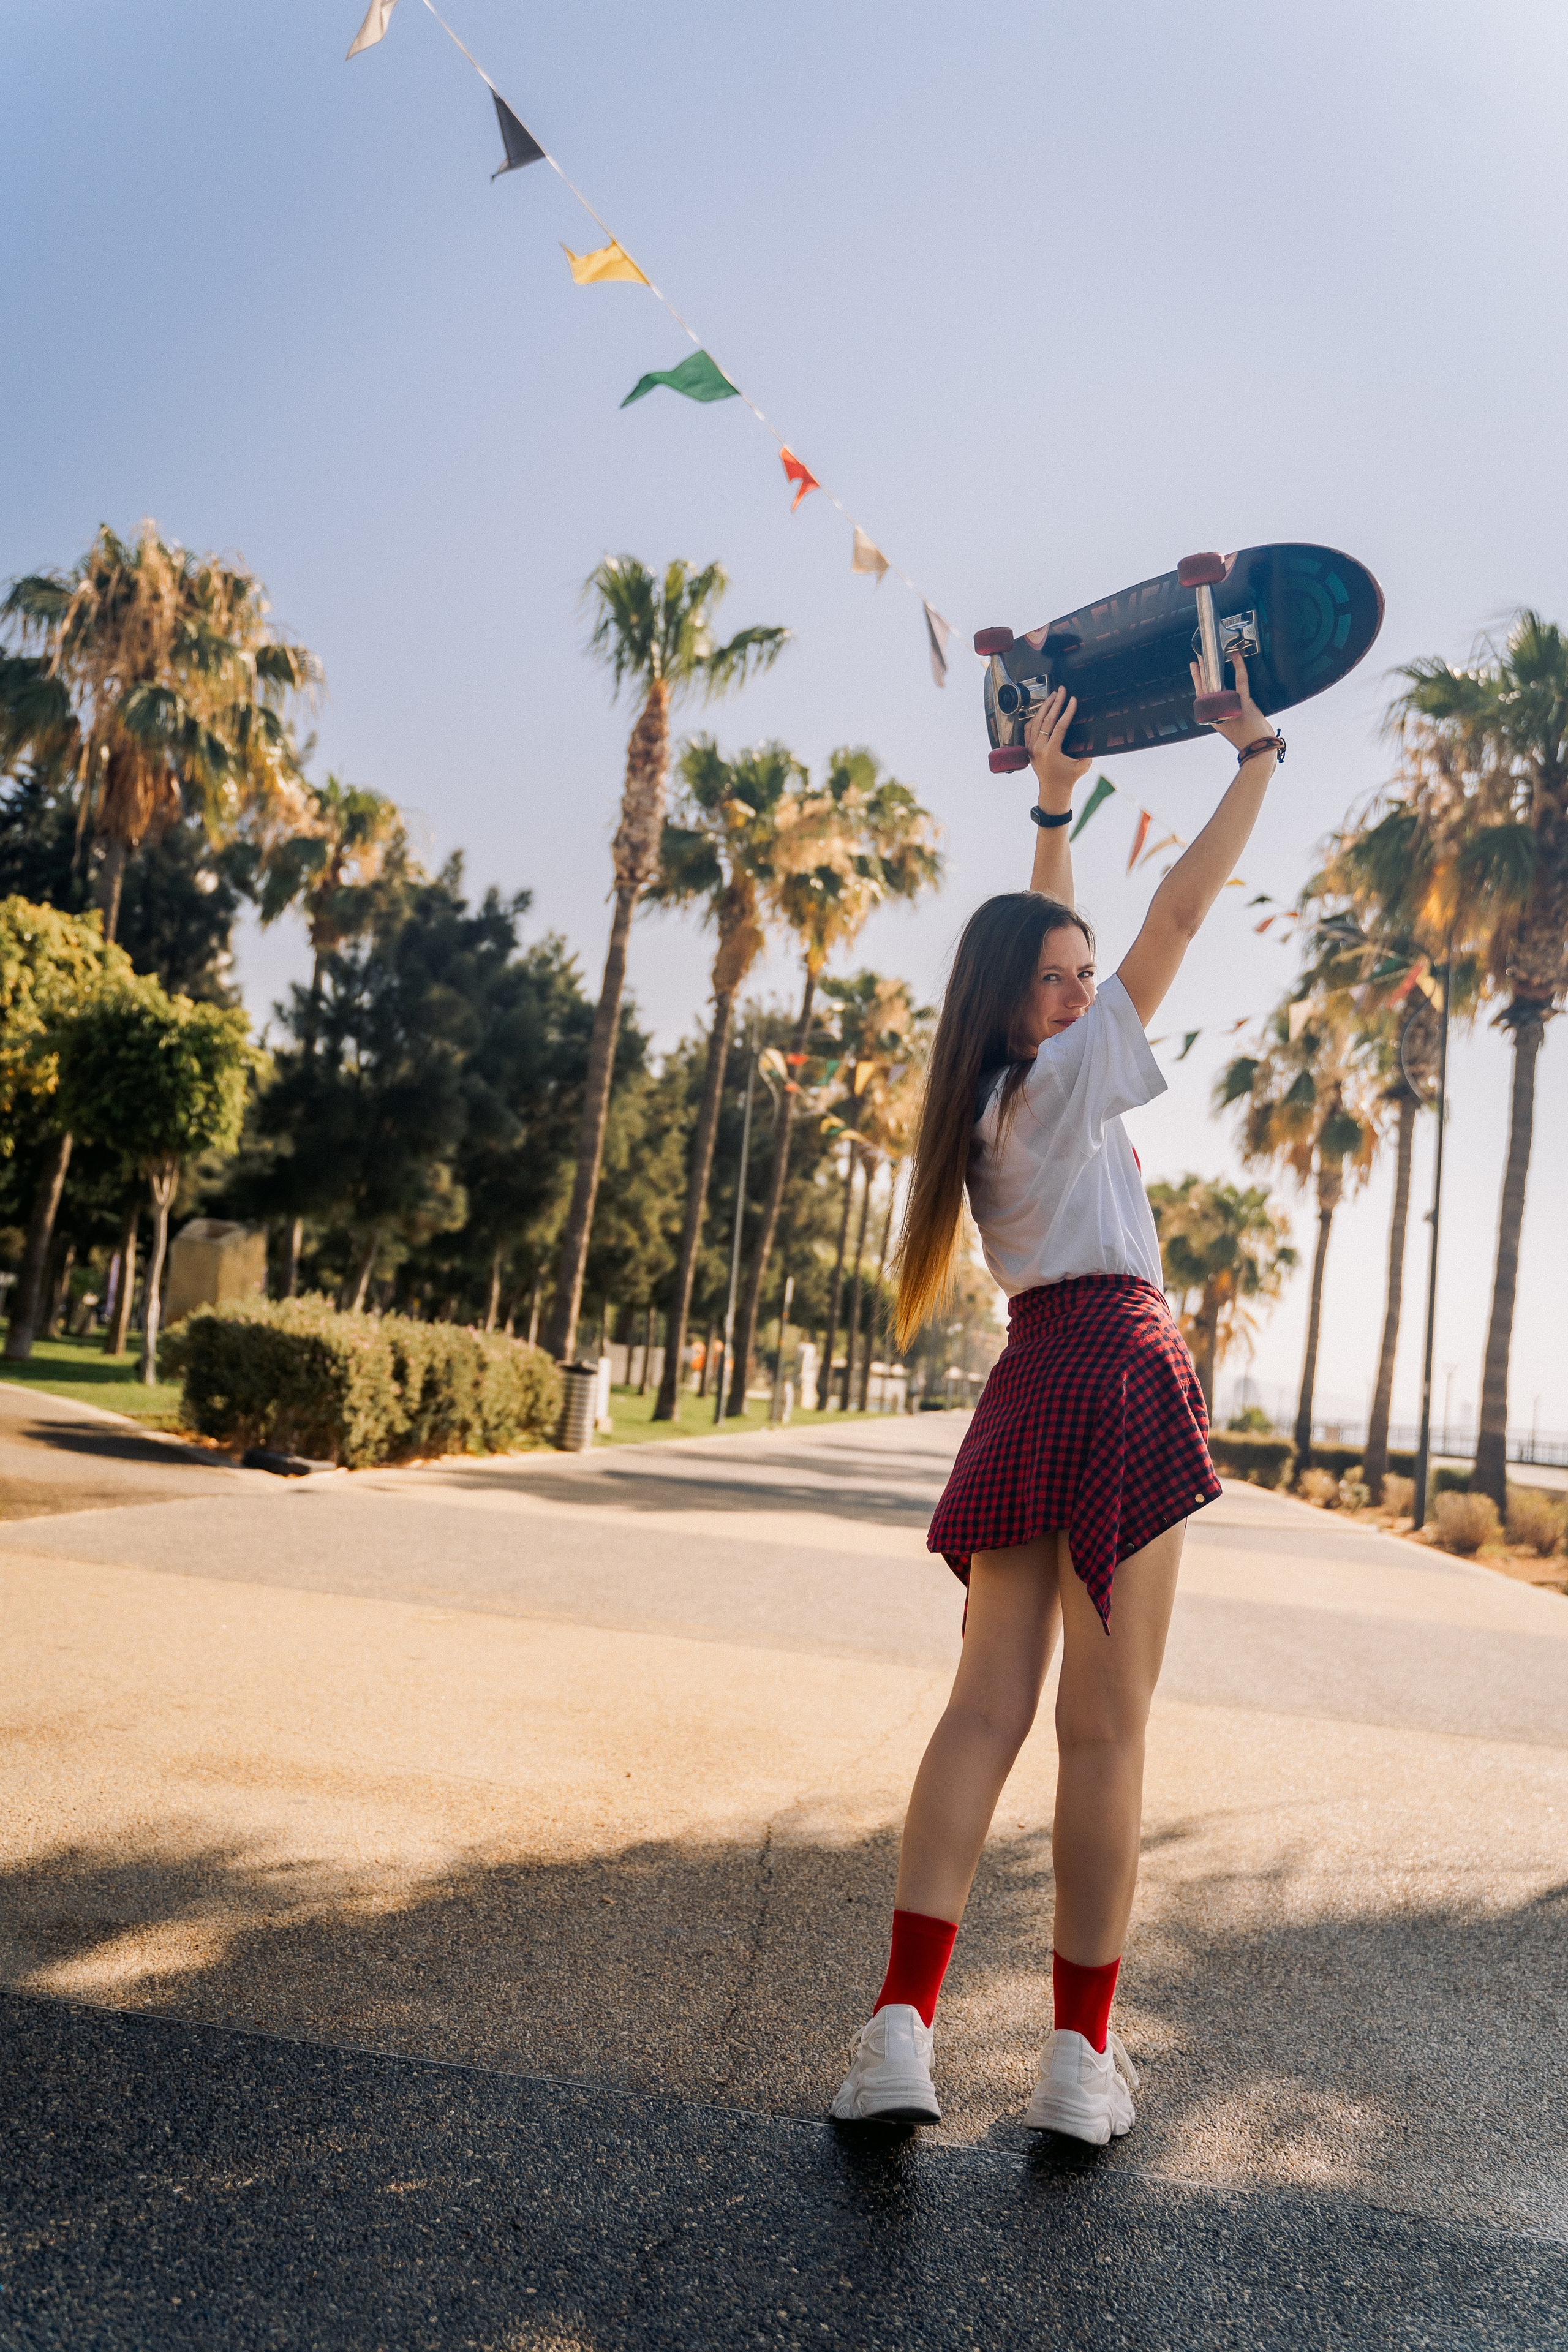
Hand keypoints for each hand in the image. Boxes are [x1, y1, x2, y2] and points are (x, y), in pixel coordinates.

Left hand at [1025, 686, 1092, 804]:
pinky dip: (1036, 717)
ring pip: (1036, 721)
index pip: (1059, 725)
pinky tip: (1042, 709)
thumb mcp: (1083, 765)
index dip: (1067, 711)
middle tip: (1062, 690)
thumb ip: (1087, 749)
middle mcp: (1038, 748)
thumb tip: (1092, 734)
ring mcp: (1031, 748)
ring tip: (1053, 696)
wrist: (1053, 791)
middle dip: (1056, 702)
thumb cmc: (1069, 779)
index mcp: (1051, 751)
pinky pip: (1029, 728)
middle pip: (1047, 719)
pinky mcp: (1028, 748)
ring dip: (1045, 707)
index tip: (1072, 700)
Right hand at [1189, 652, 1271, 754]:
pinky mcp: (1243, 703)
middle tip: (1200, 656)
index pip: (1202, 694)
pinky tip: (1236, 657)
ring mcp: (1229, 707)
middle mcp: (1218, 711)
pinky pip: (1240, 681)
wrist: (1258, 749)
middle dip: (1203, 669)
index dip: (1198, 679)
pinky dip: (1239, 667)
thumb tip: (1227, 697)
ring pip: (1219, 682)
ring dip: (1215, 666)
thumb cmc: (1248, 738)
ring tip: (1213, 654)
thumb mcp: (1231, 725)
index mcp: (1213, 717)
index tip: (1196, 668)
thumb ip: (1226, 711)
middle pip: (1207, 686)